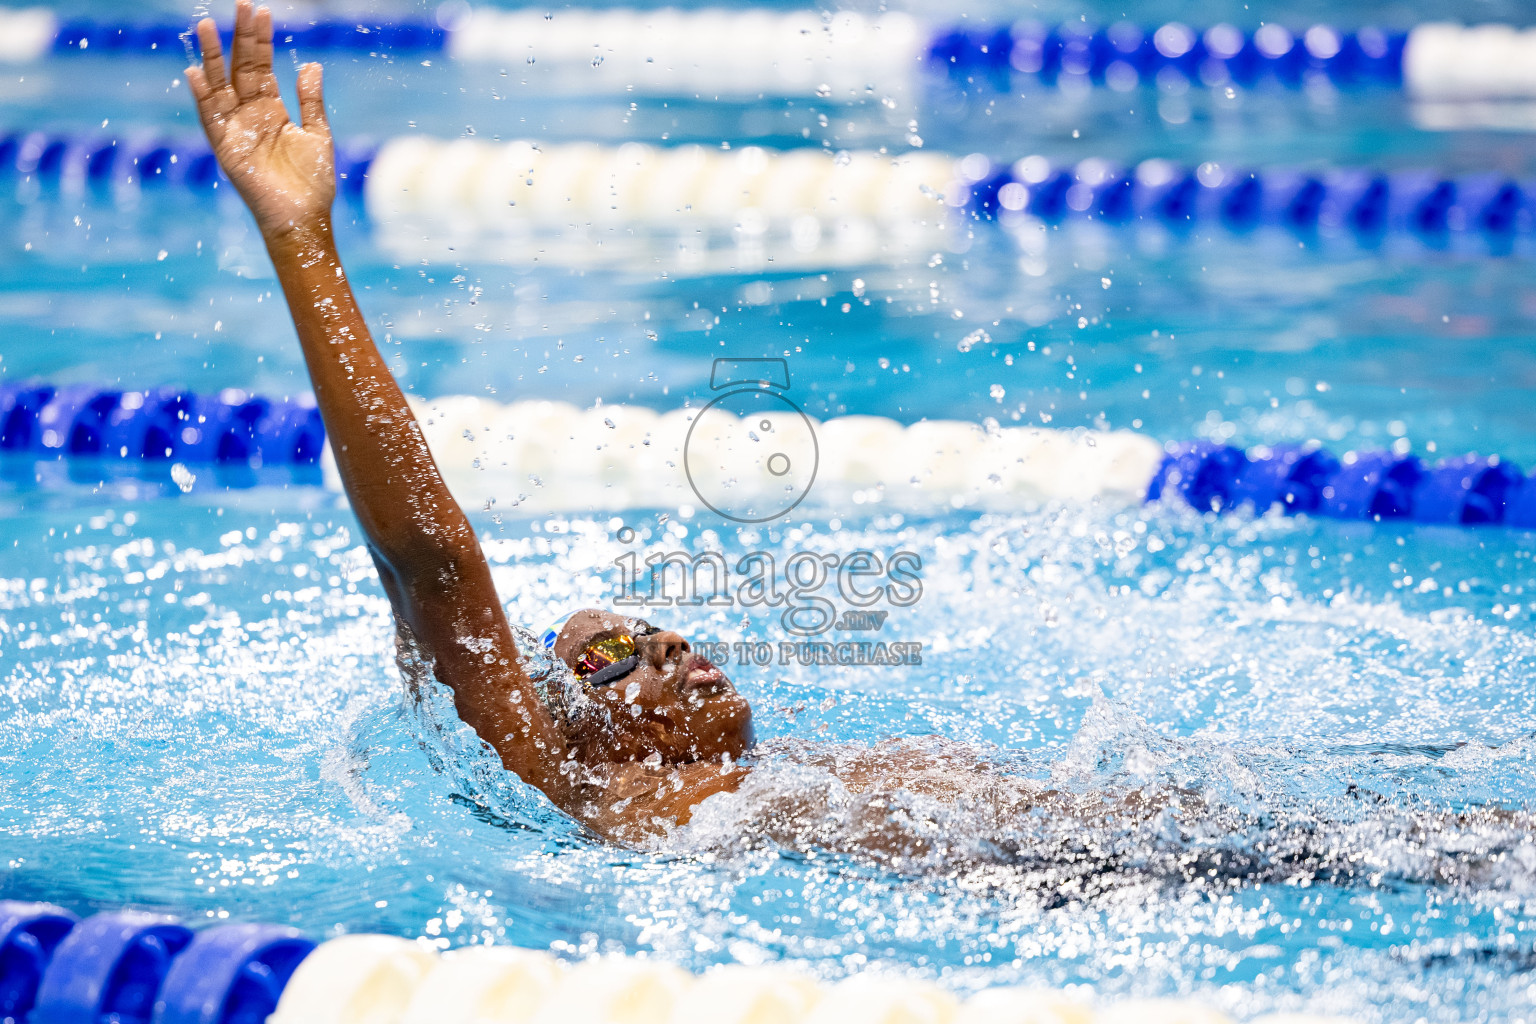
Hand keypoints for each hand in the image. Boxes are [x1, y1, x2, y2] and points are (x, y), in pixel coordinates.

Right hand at [187, 0, 333, 238]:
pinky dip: (203, 97)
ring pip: (219, 86)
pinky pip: (211, 119)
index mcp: (271, 110)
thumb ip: (310, 100)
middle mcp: (250, 116)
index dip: (261, 40)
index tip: (261, 12)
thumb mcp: (317, 134)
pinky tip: (195, 72)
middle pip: (240, 69)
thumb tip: (312, 65)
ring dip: (211, 57)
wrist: (305, 219)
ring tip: (206, 26)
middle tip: (240, 5)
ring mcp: (236, 130)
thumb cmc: (313, 183)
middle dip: (240, 38)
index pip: (261, 67)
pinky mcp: (227, 150)